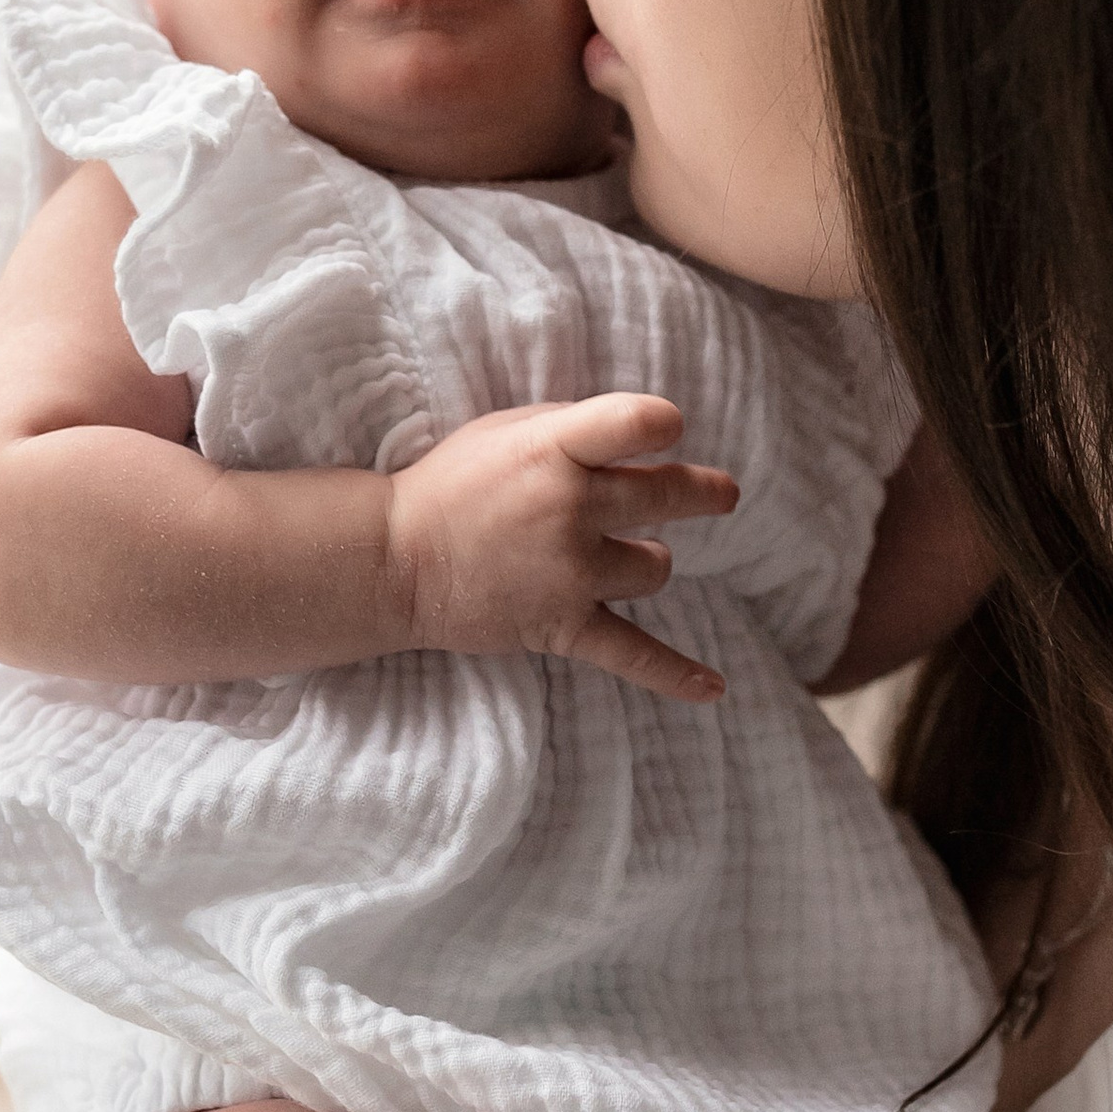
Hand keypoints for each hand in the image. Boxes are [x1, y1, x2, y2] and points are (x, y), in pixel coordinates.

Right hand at [389, 394, 739, 702]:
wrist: (392, 560)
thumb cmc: (451, 484)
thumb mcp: (507, 431)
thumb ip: (573, 430)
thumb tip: (639, 436)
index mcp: (554, 447)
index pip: (639, 422)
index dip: (665, 424)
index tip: (667, 431)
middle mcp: (568, 506)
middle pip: (668, 495)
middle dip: (702, 492)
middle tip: (721, 494)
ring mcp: (569, 571)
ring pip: (655, 566)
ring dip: (648, 560)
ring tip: (620, 558)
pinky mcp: (562, 626)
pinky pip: (634, 653)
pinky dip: (675, 674)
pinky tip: (714, 689)